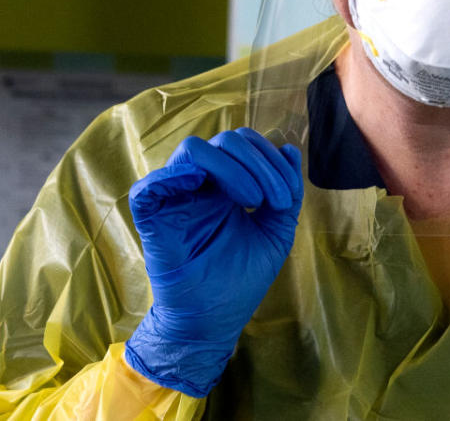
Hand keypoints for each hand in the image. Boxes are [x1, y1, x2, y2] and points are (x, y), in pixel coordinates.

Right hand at [124, 128, 302, 397]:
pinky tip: (201, 184)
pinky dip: (172, 177)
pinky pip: (148, 187)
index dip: (270, 159)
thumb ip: (287, 193)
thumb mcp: (276, 232)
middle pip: (225, 140)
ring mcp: (176, 198)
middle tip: (273, 200)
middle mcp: (201, 184)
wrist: (216, 319)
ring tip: (253, 201)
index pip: (245, 144)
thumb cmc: (242, 278)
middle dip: (258, 163)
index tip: (287, 198)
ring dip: (231, 167)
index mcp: (228, 183)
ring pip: (193, 150)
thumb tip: (290, 150)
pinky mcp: (152, 220)